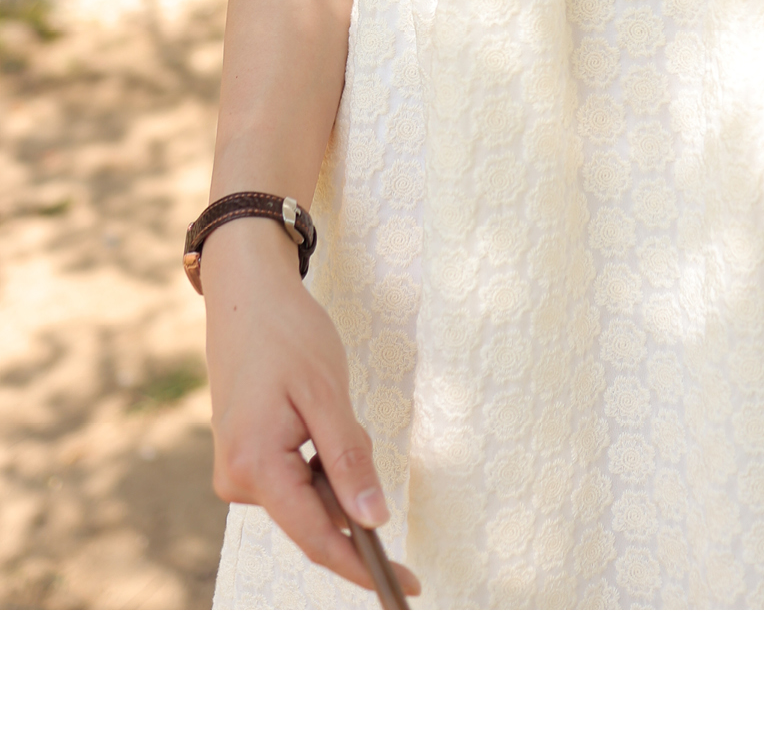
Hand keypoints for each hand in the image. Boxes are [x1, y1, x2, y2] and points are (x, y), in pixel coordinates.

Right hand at [202, 218, 420, 599]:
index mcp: (255, 468)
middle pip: (316, 517)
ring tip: (322, 401)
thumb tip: (372, 523)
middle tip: (346, 417)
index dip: (363, 566)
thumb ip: (348, 461)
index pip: (317, 538)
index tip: (407, 586)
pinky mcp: (246, 459)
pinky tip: (313, 411)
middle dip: (351, 489)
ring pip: (310, 495)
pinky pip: (297, 477)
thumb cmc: (286, 335)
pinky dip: (319, 457)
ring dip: (334, 466)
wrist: (244, 295)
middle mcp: (238, 481)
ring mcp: (238, 472)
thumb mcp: (327, 394)